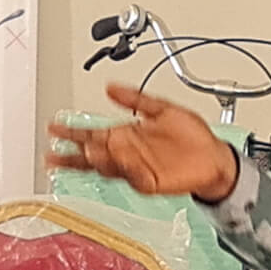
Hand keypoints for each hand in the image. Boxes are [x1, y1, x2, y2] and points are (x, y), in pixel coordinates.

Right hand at [45, 83, 237, 200]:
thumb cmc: (193, 137)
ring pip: (108, 166)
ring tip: (85, 153)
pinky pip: (132, 177)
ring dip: (96, 160)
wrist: (215, 158)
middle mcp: (128, 153)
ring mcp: (137, 169)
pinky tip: (117, 161)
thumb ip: (136, 99)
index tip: (55, 126)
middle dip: (73, 153)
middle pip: (93, 155)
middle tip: (55, 150)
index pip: (93, 134)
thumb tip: (111, 87)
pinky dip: (124, 169)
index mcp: (128, 135)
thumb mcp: (163, 109)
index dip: (73, 131)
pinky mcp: (150, 182)